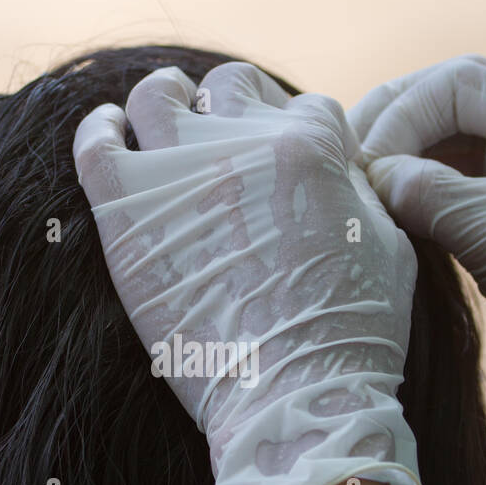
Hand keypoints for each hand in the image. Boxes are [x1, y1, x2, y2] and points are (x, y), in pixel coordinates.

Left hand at [73, 62, 425, 484]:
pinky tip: (110, 135)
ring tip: (163, 130)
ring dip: (165, 105)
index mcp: (314, 143)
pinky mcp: (127, 210)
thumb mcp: (389, 248)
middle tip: (220, 148)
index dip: (289, 135)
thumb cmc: (350, 336)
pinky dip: (98, 128)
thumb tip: (340, 171)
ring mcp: (180, 170)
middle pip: (229, 85)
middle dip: (229, 109)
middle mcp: (245, 140)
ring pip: (158, 96)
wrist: (290, 399)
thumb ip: (360, 191)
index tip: (276, 170)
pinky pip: (95, 140)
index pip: (299, 104)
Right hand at [351, 56, 485, 377]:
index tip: (370, 165)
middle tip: (348, 159)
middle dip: (397, 125)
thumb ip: (432, 194)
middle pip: (455, 106)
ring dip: (403, 161)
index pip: (464, 84)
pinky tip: (387, 214)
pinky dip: (418, 196)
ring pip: (453, 150)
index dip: (404, 114)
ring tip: (361, 188)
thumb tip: (373, 174)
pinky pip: (458, 192)